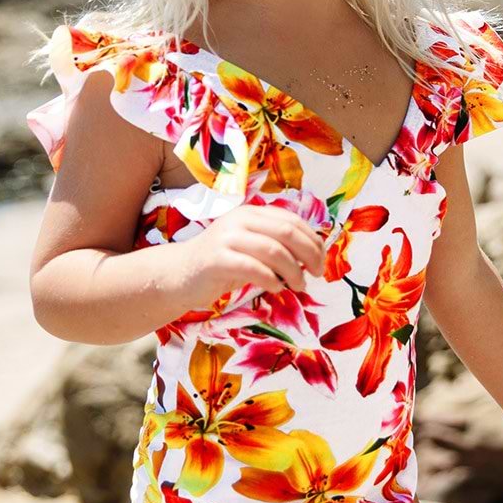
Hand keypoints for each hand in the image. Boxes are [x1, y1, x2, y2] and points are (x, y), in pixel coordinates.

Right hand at [183, 203, 326, 310]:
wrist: (181, 274)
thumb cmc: (223, 263)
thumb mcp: (252, 248)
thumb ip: (277, 245)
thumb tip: (313, 256)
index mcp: (252, 213)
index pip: (292, 220)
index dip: (313, 240)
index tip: (321, 261)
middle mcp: (240, 220)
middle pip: (287, 232)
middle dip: (309, 254)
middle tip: (317, 273)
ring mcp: (227, 238)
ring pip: (273, 250)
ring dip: (293, 271)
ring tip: (299, 285)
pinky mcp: (217, 259)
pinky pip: (253, 268)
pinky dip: (271, 280)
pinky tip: (276, 289)